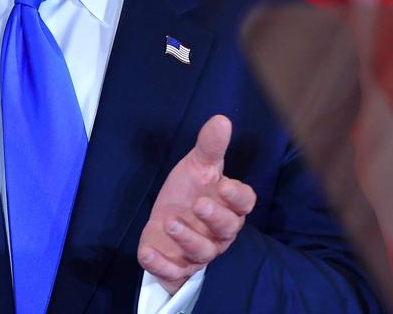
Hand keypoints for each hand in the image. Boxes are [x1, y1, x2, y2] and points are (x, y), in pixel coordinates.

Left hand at [138, 115, 256, 293]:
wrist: (166, 223)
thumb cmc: (189, 192)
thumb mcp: (196, 166)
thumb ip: (210, 147)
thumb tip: (222, 119)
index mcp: (230, 206)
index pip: (245, 202)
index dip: (237, 195)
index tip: (224, 184)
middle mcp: (220, 232)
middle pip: (228, 229)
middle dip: (214, 218)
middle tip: (198, 204)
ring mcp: (200, 252)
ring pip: (203, 252)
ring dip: (187, 238)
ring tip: (170, 222)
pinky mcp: (178, 267)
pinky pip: (174, 272)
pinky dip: (160, 264)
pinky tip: (147, 251)